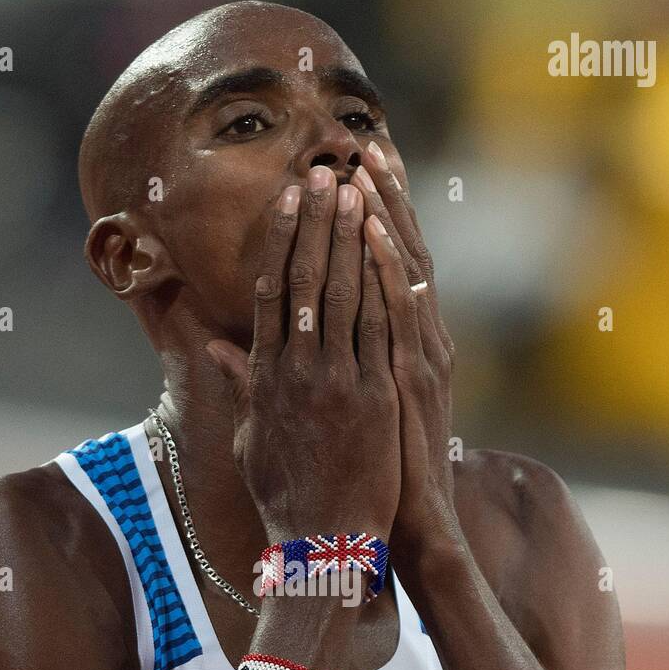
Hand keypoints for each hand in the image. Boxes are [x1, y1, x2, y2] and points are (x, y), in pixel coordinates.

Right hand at [207, 166, 400, 547]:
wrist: (325, 544)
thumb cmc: (288, 497)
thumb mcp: (253, 440)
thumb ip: (242, 387)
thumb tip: (220, 347)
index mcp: (267, 377)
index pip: (269, 292)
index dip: (281, 240)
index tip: (289, 199)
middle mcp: (297, 369)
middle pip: (304, 280)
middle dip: (316, 222)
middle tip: (324, 172)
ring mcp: (337, 379)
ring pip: (342, 292)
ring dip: (349, 235)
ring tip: (356, 188)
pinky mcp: (374, 394)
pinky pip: (377, 325)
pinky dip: (379, 279)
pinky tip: (386, 243)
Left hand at [352, 142, 462, 558]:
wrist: (407, 525)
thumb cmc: (372, 474)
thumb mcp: (342, 414)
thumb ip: (311, 372)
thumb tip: (251, 348)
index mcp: (397, 346)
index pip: (383, 268)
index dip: (368, 219)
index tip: (348, 172)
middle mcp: (416, 342)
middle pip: (399, 255)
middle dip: (381, 200)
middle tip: (364, 144)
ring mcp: (417, 358)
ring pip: (403, 274)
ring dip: (385, 218)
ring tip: (366, 169)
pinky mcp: (412, 380)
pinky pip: (399, 316)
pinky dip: (390, 272)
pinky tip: (374, 234)